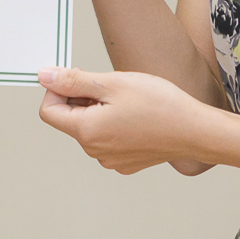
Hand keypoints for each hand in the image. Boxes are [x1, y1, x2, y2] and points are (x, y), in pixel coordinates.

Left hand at [37, 66, 218, 175]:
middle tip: (111, 85)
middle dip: (82, 98)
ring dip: (99, 109)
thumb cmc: (160, 105)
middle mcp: (95, 151)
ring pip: (90, 127)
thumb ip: (73, 81)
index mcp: (87, 132)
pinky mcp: (126, 162)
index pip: (49, 110)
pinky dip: (114, 123)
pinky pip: (108, 138)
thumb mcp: (112, 83)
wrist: (196, 130)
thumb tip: (44, 76)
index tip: (80, 77)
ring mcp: (111, 159)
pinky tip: (136, 115)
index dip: (58, 89)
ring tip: (128, 100)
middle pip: (70, 119)